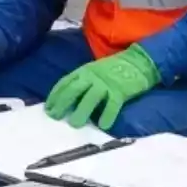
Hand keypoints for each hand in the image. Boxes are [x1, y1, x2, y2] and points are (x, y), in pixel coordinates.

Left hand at [45, 45, 160, 129]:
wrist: (138, 61)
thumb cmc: (114, 68)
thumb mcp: (94, 70)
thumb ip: (82, 82)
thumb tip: (69, 101)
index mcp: (84, 71)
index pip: (65, 83)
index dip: (55, 96)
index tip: (48, 108)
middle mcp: (92, 76)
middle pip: (74, 90)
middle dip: (62, 104)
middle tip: (55, 117)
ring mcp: (106, 83)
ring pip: (90, 98)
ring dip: (81, 111)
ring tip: (75, 124)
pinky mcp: (120, 91)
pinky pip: (112, 105)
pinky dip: (107, 115)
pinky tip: (103, 125)